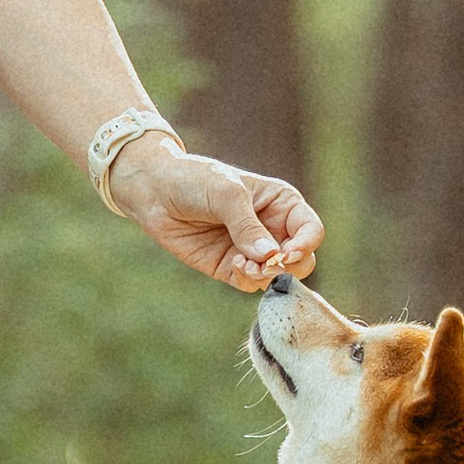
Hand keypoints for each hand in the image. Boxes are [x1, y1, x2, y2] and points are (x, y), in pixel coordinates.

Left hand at [114, 137, 321, 293]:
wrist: (153, 191)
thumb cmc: (194, 180)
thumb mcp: (225, 194)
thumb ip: (247, 226)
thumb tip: (269, 257)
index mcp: (281, 204)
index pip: (311, 230)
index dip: (306, 244)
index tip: (288, 252)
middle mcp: (271, 229)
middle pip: (302, 259)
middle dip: (290, 266)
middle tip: (269, 264)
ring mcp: (251, 250)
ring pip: (277, 275)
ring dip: (266, 276)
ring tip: (244, 264)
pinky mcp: (230, 267)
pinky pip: (251, 283)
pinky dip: (249, 280)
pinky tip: (235, 265)